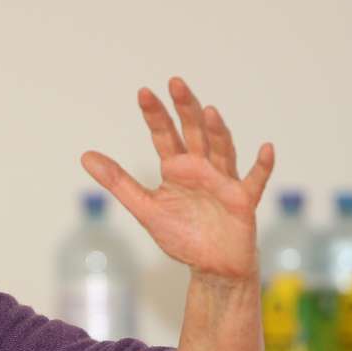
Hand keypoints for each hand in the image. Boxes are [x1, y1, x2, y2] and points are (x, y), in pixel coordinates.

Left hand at [80, 77, 275, 280]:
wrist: (211, 267)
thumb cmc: (182, 235)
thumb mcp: (145, 208)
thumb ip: (119, 182)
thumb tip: (86, 156)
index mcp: (177, 168)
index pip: (164, 135)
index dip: (155, 115)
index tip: (144, 93)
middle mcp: (202, 167)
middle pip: (194, 132)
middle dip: (185, 109)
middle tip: (176, 83)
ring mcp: (224, 181)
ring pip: (222, 150)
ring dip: (217, 131)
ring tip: (209, 111)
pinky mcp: (243, 200)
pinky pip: (255, 180)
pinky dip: (262, 165)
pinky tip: (266, 149)